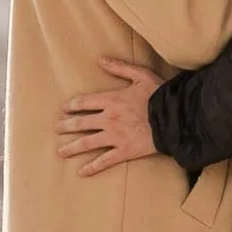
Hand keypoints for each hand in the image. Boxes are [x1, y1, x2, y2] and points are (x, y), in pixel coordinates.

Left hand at [57, 58, 164, 174]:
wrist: (174, 117)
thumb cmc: (159, 95)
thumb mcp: (140, 75)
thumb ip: (120, 68)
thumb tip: (101, 60)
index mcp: (111, 100)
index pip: (84, 102)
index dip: (72, 106)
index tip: (64, 109)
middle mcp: (109, 119)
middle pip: (81, 123)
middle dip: (67, 126)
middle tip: (57, 128)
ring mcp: (115, 137)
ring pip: (88, 143)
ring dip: (72, 148)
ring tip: (60, 152)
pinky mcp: (124, 151)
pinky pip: (104, 161)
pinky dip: (92, 167)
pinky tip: (81, 172)